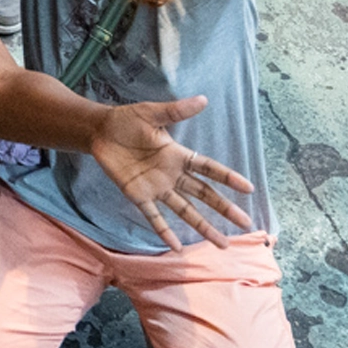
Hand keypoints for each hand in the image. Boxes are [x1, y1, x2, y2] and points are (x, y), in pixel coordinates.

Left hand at [87, 98, 257, 248]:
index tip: (249, 188)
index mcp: (178, 155)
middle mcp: (172, 175)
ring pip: (186, 211)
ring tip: (223, 244)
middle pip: (204, 194)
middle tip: (246, 224)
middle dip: (224, 209)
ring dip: (204, 227)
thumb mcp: (151, 113)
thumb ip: (175, 110)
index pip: (208, 168)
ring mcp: (157, 188)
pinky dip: (165, 232)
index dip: (227, 177)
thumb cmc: (126, 120)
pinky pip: (154, 217)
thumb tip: (203, 99)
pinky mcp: (138, 196)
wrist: (99, 131)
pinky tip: (177, 248)